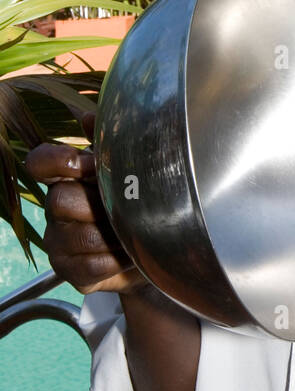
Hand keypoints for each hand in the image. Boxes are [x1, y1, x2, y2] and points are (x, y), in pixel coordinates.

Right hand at [25, 111, 145, 295]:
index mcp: (67, 178)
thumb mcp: (130, 168)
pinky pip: (91, 265)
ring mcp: (59, 243)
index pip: (40, 162)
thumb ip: (110, 142)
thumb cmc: (138, 201)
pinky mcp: (71, 273)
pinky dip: (118, 260)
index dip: (57, 161)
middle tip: (127, 206)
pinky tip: (130, 255)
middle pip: (61, 200)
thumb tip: (88, 117)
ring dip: (114, 235)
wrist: (158, 249)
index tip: (86, 165)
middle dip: (99, 204)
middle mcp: (56, 209)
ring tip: (134, 232)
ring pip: (79, 236)